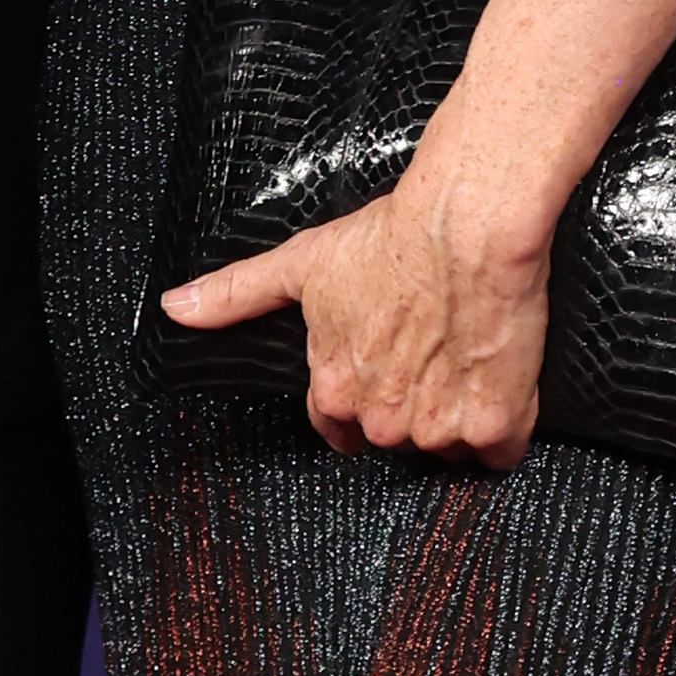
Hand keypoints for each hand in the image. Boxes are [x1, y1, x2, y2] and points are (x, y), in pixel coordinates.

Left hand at [162, 173, 550, 465]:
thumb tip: (172, 308)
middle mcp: (382, 420)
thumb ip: (235, 294)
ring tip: (466, 358)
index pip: (338, 430)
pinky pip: (498, 450)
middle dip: (415, 406)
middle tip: (433, 355)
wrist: (466, 225)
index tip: (385, 376)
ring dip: (460, 416)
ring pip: (449, 445)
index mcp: (332, 390)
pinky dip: (503, 425)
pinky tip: (501, 381)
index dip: (363, 403)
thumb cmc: (388, 237)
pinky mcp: (493, 425)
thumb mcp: (301, 264)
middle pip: (398, 438)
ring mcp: (437, 428)